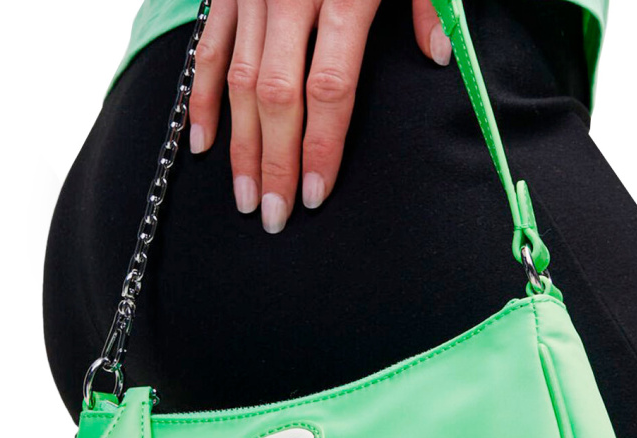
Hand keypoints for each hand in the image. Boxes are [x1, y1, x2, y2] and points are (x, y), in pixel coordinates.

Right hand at [189, 0, 451, 232]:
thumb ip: (429, 1)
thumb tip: (436, 58)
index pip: (329, 90)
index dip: (321, 147)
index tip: (316, 194)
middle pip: (276, 97)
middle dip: (274, 163)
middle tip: (274, 217)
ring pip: (236, 81)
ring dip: (238, 145)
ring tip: (243, 199)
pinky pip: (207, 47)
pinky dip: (201, 97)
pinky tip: (200, 143)